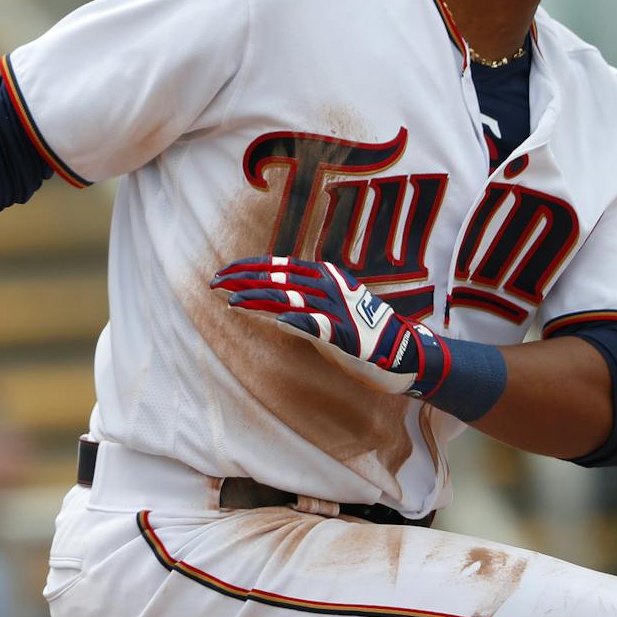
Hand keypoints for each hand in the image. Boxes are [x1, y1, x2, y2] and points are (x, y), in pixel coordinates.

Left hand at [210, 256, 445, 396]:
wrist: (402, 351)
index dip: (248, 267)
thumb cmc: (361, 332)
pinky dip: (297, 321)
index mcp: (325, 275)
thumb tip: (266, 303)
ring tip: (233, 300)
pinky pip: (317, 325)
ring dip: (259, 299)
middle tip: (214, 282)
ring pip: (291, 299)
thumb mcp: (329, 307)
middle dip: (244, 279)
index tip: (223, 272)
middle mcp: (330, 286)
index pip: (279, 265)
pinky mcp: (346, 334)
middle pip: (278, 278)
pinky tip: (277, 321)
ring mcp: (338, 309)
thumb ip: (301, 301)